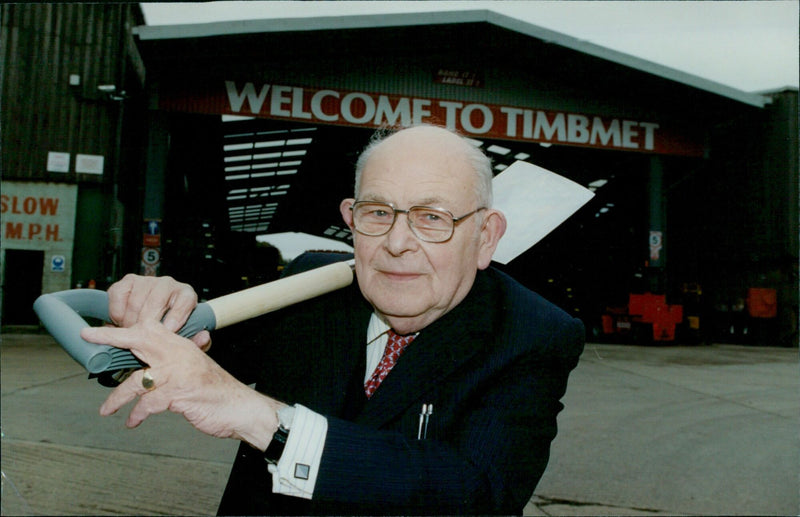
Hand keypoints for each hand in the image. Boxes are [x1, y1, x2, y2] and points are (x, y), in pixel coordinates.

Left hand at [81, 321, 281, 448]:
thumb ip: (183, 358)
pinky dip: (137, 414)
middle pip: (140, 339)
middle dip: (112, 338)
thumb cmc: (218, 391)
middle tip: (88, 337)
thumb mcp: (198, 368)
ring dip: (117, 397)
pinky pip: (148, 403)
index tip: (102, 328)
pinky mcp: (179, 393)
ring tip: (106, 409)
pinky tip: (132, 421)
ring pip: (137, 380)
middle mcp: (179, 354)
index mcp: (182, 346)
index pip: (150, 329)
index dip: (125, 328)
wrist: (241, 407)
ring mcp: (178, 373)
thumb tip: (169, 354)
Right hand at [106, 274, 210, 350]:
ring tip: (132, 333)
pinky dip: (117, 312)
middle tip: (142, 339)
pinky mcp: (128, 281)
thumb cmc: (172, 329)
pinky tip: (122, 321)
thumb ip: (197, 342)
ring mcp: (147, 281)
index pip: (186, 301)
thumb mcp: (187, 338)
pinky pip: (118, 295)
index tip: (168, 330)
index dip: (177, 316)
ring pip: (135, 302)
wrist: (154, 320)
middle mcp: (168, 284)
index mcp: (186, 295)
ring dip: (130, 322)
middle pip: (155, 303)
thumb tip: (204, 338)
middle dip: (146, 325)